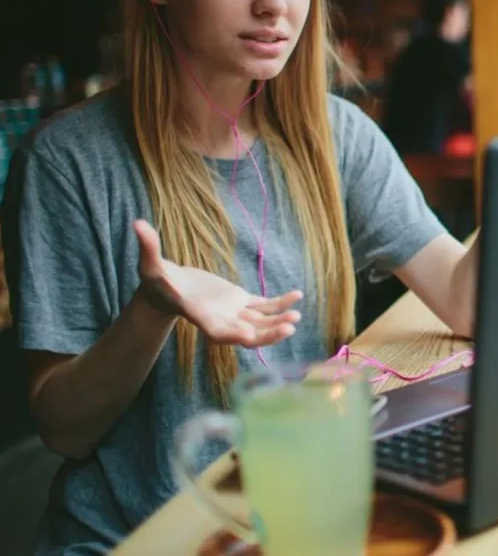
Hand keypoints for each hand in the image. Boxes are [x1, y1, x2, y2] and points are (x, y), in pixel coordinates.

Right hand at [133, 219, 300, 348]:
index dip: (231, 333)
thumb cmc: (156, 279)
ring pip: (258, 322)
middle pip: (245, 333)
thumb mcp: (150, 265)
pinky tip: (297, 296)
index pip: (216, 330)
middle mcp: (219, 319)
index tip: (247, 336)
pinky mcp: (239, 302)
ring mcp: (231, 312)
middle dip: (266, 334)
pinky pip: (263, 306)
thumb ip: (148, 248)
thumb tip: (138, 224)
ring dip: (278, 320)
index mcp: (199, 315)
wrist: (166, 289)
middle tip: (288, 329)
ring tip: (297, 316)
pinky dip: (279, 303)